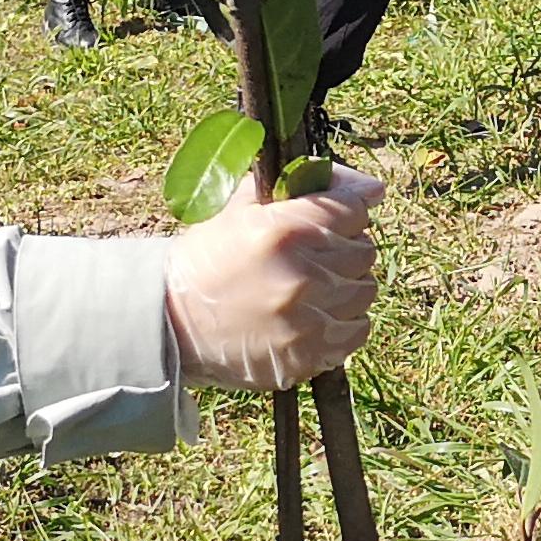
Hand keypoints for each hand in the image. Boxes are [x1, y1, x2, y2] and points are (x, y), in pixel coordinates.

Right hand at [165, 168, 383, 391]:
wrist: (172, 321)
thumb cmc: (207, 259)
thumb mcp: (241, 208)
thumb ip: (299, 188)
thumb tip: (368, 186)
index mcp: (282, 230)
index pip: (352, 208)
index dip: (350, 208)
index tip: (344, 214)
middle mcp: (300, 274)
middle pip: (363, 251)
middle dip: (346, 248)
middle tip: (318, 254)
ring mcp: (307, 319)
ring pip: (365, 291)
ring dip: (347, 286)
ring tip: (316, 287)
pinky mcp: (309, 354)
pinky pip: (356, 330)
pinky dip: (344, 321)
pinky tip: (318, 315)